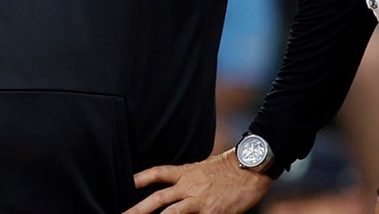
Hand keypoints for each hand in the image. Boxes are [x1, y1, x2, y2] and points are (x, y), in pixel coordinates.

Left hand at [124, 149, 272, 213]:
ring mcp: (200, 201)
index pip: (158, 173)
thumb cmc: (230, 169)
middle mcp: (189, 187)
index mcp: (186, 173)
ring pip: (172, 213)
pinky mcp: (213, 213)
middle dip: (138, 209)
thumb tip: (177, 190)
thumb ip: (188, 179)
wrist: (251, 168)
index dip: (141, 178)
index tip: (127, 183)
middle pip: (158, 198)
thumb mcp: (203, 169)